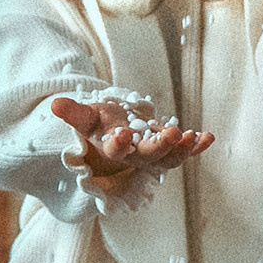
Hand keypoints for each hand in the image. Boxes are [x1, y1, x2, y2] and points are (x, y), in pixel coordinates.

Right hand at [51, 94, 212, 178]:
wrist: (118, 135)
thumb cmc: (102, 125)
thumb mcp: (87, 117)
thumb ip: (74, 113)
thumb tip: (54, 104)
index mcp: (113, 148)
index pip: (115, 149)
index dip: (118, 144)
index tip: (121, 134)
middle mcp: (135, 157)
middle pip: (148, 157)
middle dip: (160, 147)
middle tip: (171, 134)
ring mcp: (155, 156)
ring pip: (169, 159)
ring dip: (182, 149)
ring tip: (192, 137)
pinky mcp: (170, 150)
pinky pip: (185, 152)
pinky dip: (196, 147)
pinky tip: (208, 138)